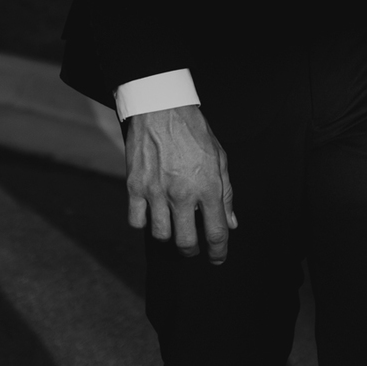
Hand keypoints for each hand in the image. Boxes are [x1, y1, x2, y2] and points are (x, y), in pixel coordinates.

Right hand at [125, 105, 236, 264]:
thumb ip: (226, 192)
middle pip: (186, 241)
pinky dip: (144, 223)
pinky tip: (152, 214)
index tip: (218, 258)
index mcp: (207, 185)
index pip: (216, 231)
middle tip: (193, 247)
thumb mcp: (219, 156)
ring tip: (173, 228)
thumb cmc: (194, 130)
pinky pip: (136, 221)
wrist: (162, 107)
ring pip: (160, 236)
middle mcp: (182, 193)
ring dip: (168, 237)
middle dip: (192, 250)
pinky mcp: (135, 187)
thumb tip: (231, 222)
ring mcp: (156, 192)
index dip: (219, 251)